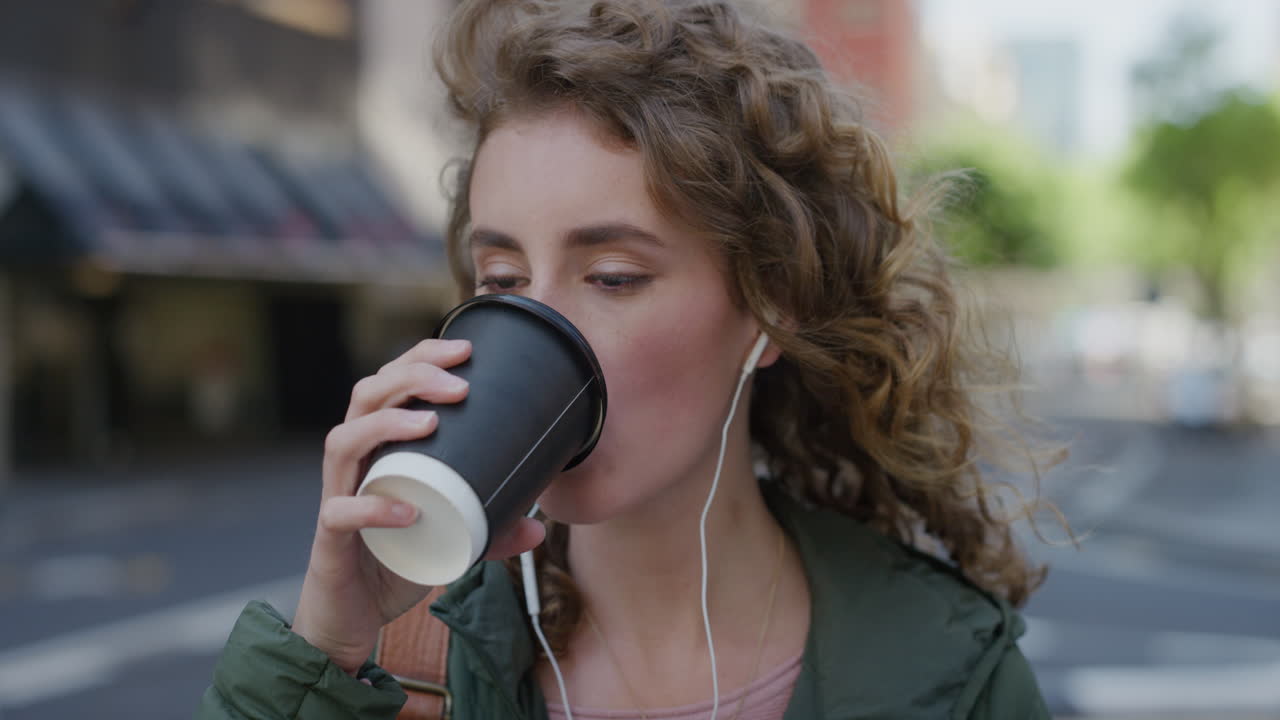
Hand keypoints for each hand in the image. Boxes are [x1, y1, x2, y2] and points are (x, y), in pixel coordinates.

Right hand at [290, 338, 546, 673]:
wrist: (348, 618)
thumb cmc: (392, 562)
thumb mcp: (449, 542)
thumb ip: (489, 533)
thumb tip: (540, 529)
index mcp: (377, 449)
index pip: (389, 384)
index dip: (421, 358)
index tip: (466, 350)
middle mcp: (352, 464)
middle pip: (365, 397)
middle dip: (411, 377)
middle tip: (459, 385)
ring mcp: (337, 497)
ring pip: (343, 442)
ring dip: (387, 423)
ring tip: (430, 422)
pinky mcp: (330, 541)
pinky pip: (341, 513)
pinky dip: (373, 507)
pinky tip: (409, 509)